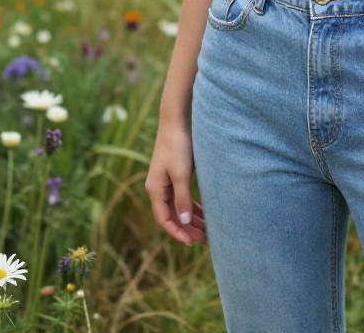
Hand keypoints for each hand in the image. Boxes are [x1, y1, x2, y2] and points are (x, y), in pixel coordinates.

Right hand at [145, 120, 206, 246]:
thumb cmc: (178, 146)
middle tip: (205, 240)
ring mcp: (167, 181)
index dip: (178, 233)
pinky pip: (183, 196)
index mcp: (155, 189)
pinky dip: (194, 206)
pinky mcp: (176, 174)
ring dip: (192, 219)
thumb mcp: (182, 174)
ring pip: (179, 207)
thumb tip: (185, 223)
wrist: (177, 120)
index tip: (192, 243)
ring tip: (208, 230)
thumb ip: (182, 199)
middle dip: (188, 228)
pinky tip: (206, 212)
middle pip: (172, 215)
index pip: (164, 219)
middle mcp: (159, 188)